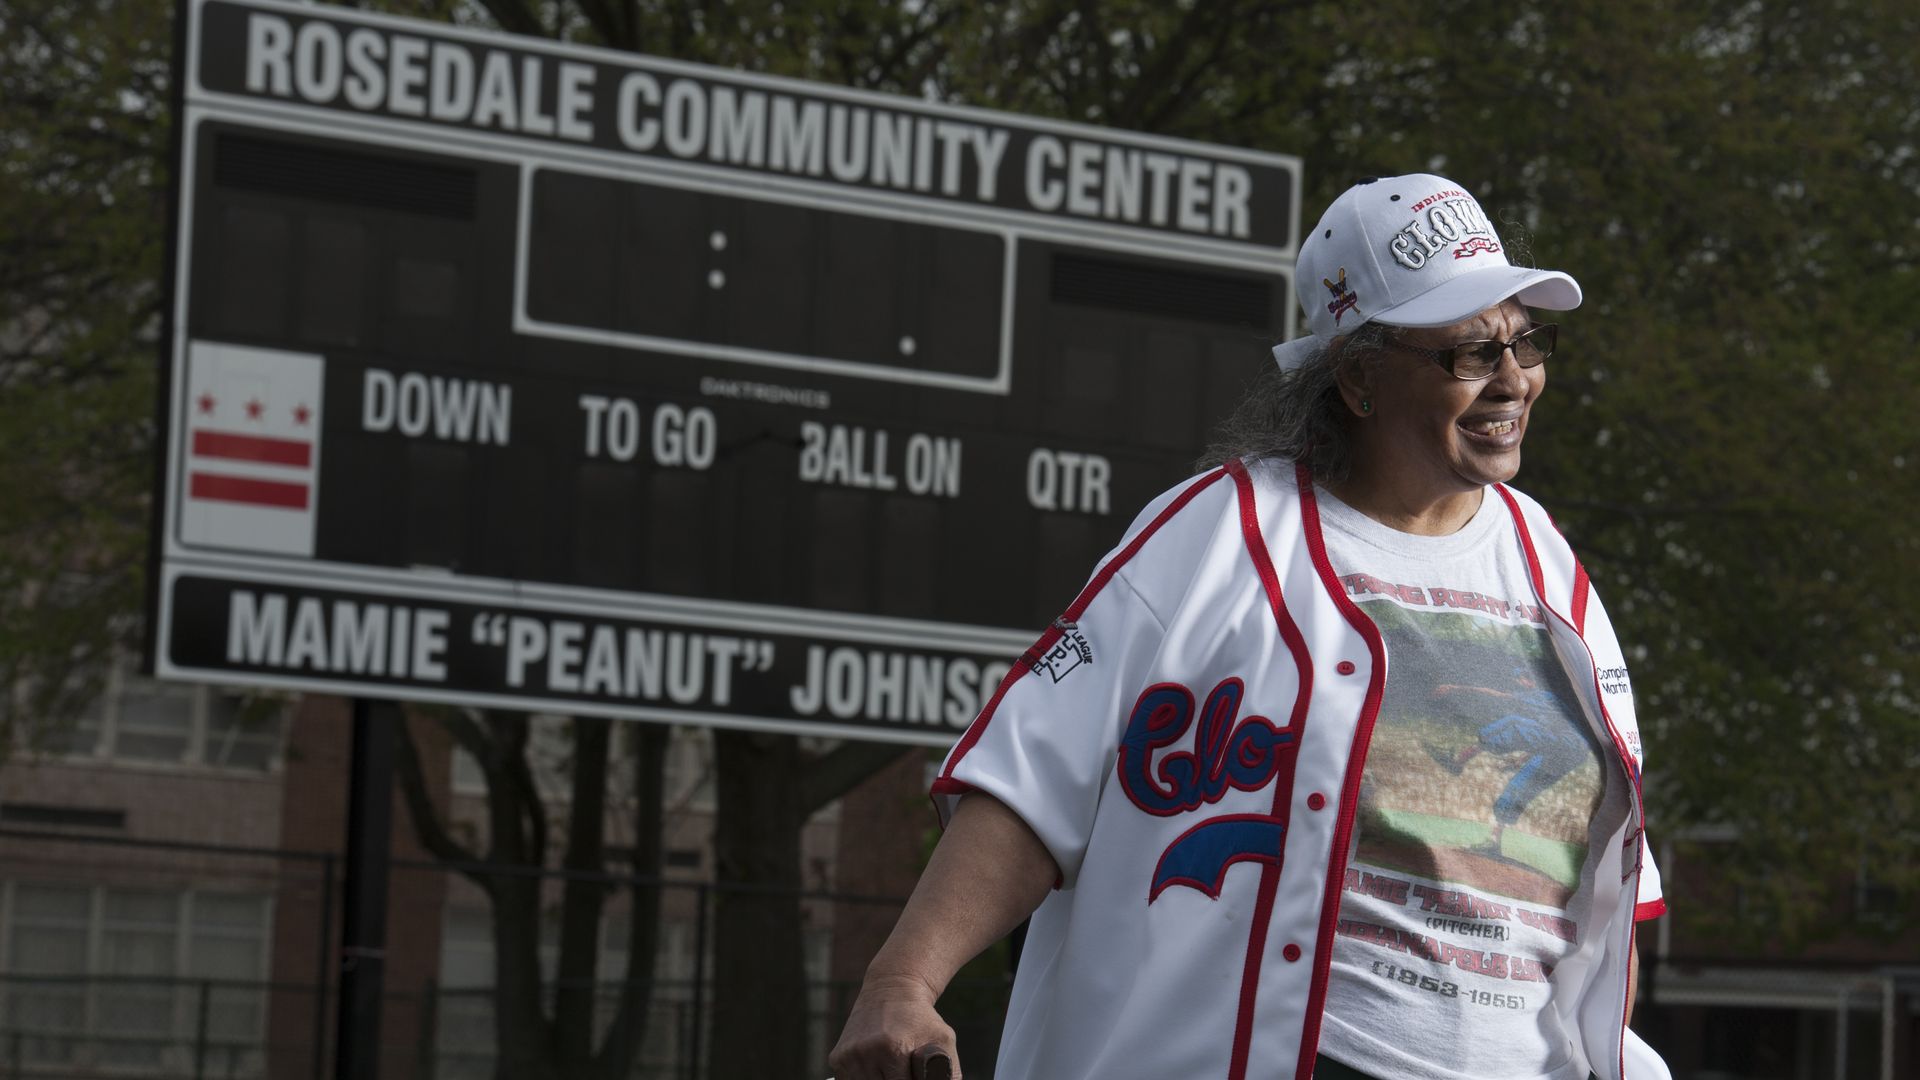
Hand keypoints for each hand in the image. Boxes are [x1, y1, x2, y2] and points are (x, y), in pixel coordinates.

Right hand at [827, 973, 960, 1079]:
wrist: (891, 989)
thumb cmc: (921, 1019)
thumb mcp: (943, 1040)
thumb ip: (949, 1074)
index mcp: (893, 1049)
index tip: (914, 1075)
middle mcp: (866, 1052)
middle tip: (903, 1070)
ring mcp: (848, 1056)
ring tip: (890, 1069)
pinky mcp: (837, 1058)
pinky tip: (876, 1067)